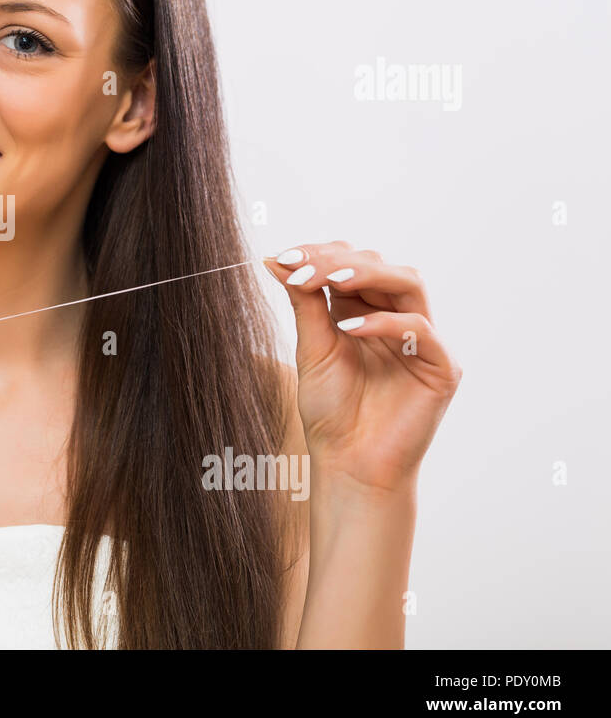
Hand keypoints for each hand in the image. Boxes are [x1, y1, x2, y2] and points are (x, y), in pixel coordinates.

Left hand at [264, 241, 462, 495]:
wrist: (348, 463)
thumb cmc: (330, 410)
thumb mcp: (311, 347)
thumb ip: (302, 301)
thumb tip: (275, 258)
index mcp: (363, 311)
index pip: (352, 263)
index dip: (321, 254)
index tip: (284, 256)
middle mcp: (395, 318)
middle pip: (381, 266)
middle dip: (339, 261)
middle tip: (302, 265)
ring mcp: (423, 341)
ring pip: (409, 284)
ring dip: (367, 274)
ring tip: (330, 279)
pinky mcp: (441, 367)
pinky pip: (422, 331)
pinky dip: (386, 323)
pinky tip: (350, 329)